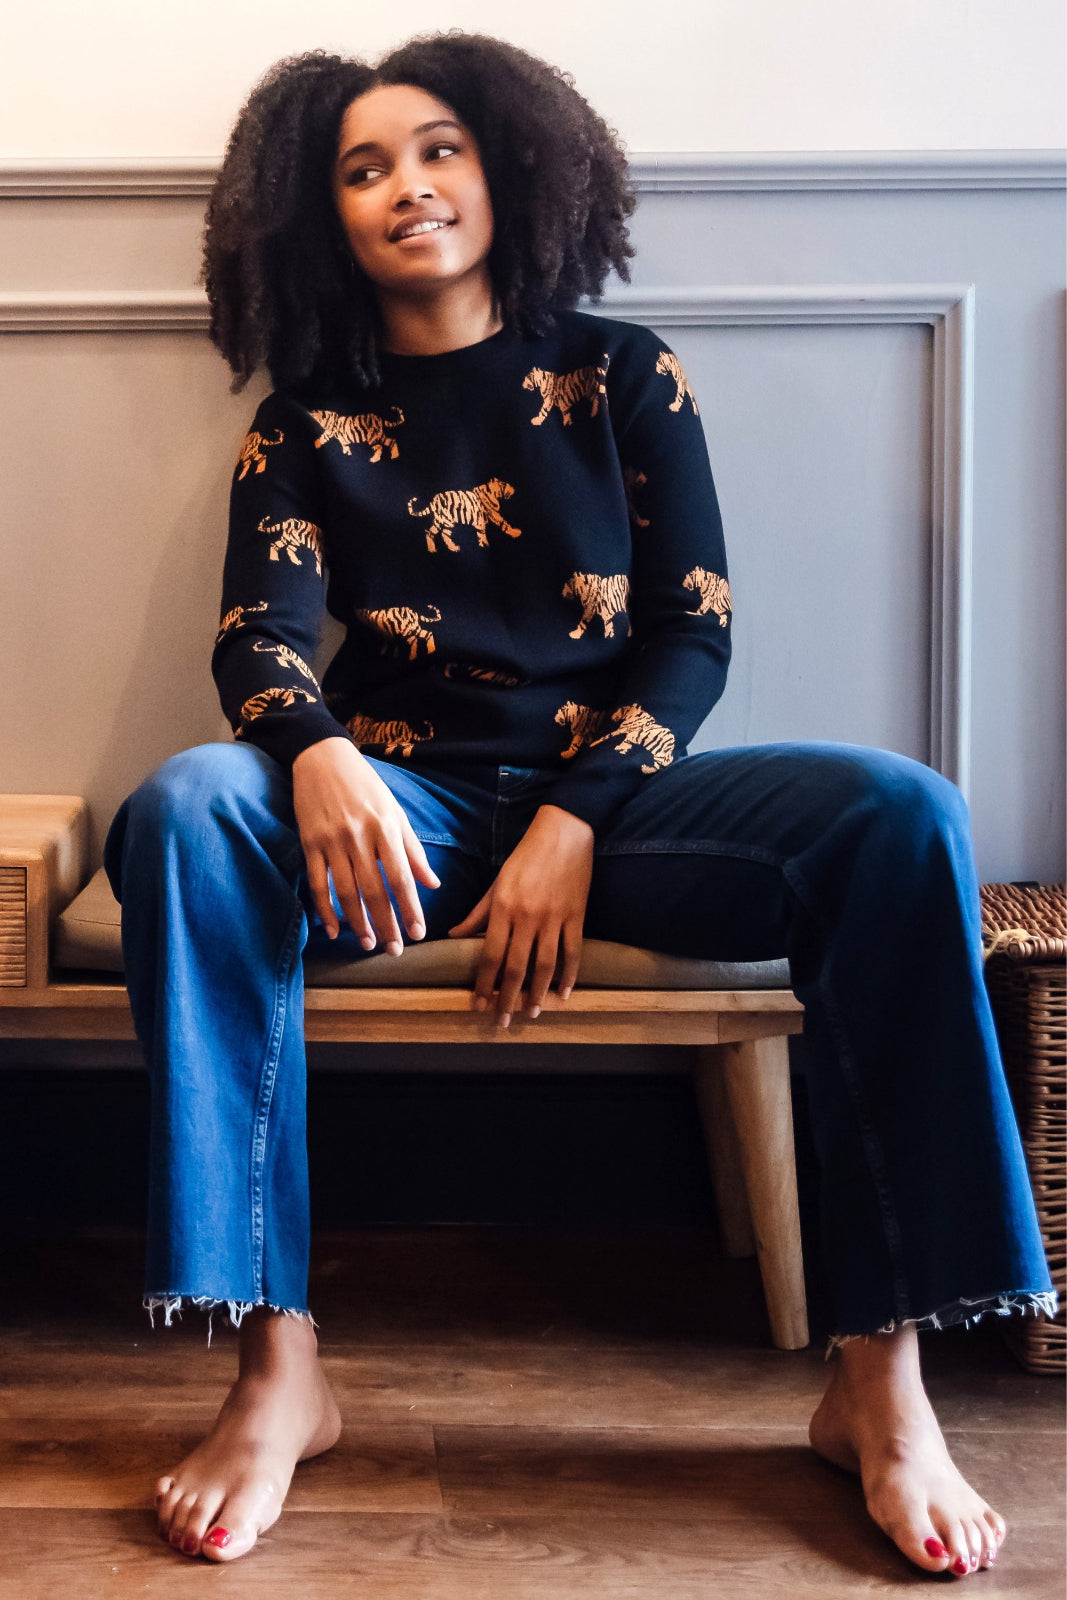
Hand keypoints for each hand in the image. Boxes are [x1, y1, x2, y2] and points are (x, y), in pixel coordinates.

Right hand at [292, 736, 439, 953]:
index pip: (402, 877)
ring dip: (357, 922)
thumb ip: (413, 850)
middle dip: (387, 924)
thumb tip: (432, 884)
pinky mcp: (309, 843)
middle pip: (375, 890)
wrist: (321, 757)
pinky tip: (333, 929)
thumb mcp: (395, 812)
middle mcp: (359, 836)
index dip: (410, 909)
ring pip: (346, 892)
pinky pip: (317, 883)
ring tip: (368, 944)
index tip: (418, 933)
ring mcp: (332, 841)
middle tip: (395, 950)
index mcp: (386, 828)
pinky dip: (324, 909)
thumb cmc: (365, 786)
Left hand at [447, 803, 593, 1026]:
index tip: (480, 1004)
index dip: (484, 984)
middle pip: (516, 967)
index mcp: (503, 908)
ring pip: (545, 965)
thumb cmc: (525, 856)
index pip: (489, 955)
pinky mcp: (576, 915)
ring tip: (532, 1012)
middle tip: (502, 1020)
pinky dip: (570, 975)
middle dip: (507, 997)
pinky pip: (573, 952)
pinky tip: (564, 993)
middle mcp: (526, 916)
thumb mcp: (496, 883)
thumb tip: (453, 937)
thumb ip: (477, 913)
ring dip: (538, 993)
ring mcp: (554, 917)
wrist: (564, 832)